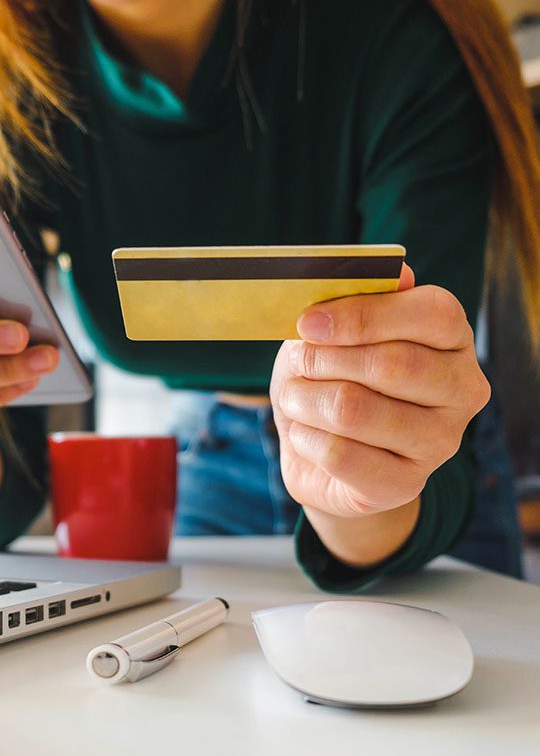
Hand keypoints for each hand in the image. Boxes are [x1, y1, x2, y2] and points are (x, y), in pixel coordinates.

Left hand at [269, 264, 489, 561]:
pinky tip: (304, 434)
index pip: (432, 314)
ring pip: (354, 410)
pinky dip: (304, 438)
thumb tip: (391, 271)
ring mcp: (441, 442)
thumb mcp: (333, 332)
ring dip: (304, 399)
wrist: (323, 454)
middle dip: (323, 360)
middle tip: (296, 363)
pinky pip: (339, 454)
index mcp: (452, 339)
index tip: (308, 323)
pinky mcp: (405, 484)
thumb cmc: (332, 377)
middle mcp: (461, 390)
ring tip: (295, 398)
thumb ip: (356, 298)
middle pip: (391, 364)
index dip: (363, 315)